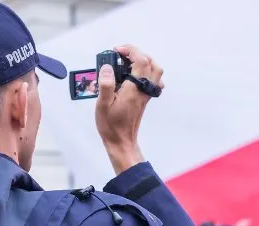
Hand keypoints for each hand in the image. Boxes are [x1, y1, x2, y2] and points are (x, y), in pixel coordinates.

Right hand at [96, 45, 164, 174]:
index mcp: (133, 89)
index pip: (140, 60)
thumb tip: (107, 67)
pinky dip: (148, 73)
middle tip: (121, 55)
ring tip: (129, 62)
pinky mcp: (145, 100)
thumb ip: (105, 84)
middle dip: (136, 53)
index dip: (130, 50)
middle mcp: (143, 90)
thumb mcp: (102, 105)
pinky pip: (154, 81)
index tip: (117, 50)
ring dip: (144, 61)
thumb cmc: (111, 126)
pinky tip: (136, 76)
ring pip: (155, 71)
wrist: (121, 142)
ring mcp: (146, 95)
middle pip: (150, 62)